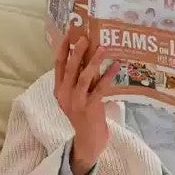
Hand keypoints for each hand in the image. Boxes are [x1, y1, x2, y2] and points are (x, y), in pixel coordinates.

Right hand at [54, 29, 119, 174]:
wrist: (88, 142)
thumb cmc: (84, 116)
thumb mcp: (75, 97)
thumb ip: (78, 80)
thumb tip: (88, 56)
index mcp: (58, 89)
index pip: (58, 64)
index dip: (62, 48)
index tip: (69, 32)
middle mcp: (64, 94)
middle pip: (69, 68)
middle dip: (77, 51)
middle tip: (85, 37)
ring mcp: (76, 101)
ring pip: (83, 76)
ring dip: (93, 61)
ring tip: (102, 48)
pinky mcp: (90, 107)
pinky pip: (100, 88)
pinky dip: (108, 75)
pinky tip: (116, 66)